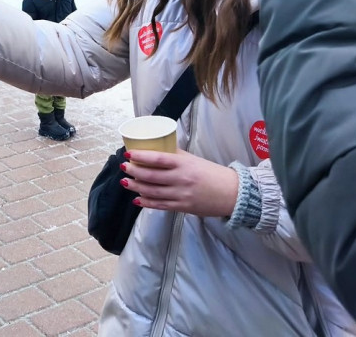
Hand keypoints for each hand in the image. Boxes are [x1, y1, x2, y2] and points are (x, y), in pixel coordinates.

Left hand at [121, 148, 238, 216]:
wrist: (231, 193)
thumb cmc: (211, 173)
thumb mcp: (193, 160)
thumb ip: (175, 155)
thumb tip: (155, 148)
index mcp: (183, 164)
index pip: (158, 159)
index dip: (140, 157)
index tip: (128, 154)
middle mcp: (181, 179)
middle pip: (151, 176)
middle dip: (134, 172)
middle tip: (124, 167)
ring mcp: (181, 194)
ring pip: (152, 191)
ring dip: (136, 187)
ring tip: (125, 182)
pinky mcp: (182, 207)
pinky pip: (160, 205)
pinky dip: (147, 202)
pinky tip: (137, 199)